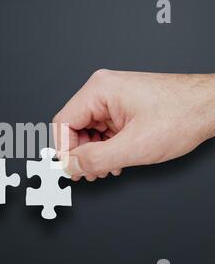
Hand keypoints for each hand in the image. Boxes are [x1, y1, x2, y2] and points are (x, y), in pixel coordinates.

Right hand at [53, 70, 214, 180]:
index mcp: (99, 91)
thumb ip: (96, 159)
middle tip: (90, 173)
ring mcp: (112, 98)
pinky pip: (101, 130)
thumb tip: (69, 166)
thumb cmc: (182, 115)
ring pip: (87, 131)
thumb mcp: (134, 146)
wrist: (209, 107)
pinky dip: (104, 148)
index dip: (65, 151)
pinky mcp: (120, 107)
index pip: (63, 123)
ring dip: (93, 154)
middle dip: (80, 154)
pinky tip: (115, 160)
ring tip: (106, 169)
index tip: (72, 170)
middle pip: (73, 128)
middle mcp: (102, 91)